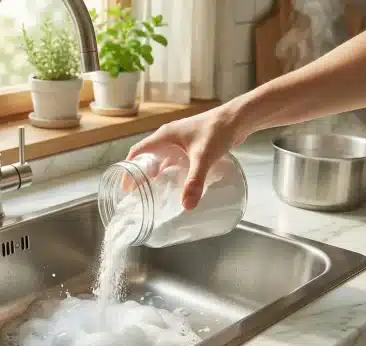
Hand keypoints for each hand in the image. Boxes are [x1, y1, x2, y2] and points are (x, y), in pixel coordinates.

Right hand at [126, 107, 245, 209]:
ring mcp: (180, 141)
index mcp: (164, 136)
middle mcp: (169, 138)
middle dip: (142, 176)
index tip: (126, 188)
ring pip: (162, 160)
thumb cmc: (218, 130)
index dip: (129, 170)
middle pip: (148, 158)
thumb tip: (187, 206)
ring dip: (157, 175)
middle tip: (140, 195)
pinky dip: (171, 172)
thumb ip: (195, 181)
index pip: (137, 152)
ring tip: (156, 193)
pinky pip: (175, 161)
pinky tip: (177, 184)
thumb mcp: (203, 157)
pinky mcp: (192, 145)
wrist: (238, 118)